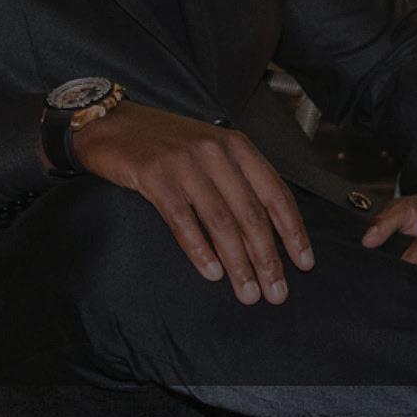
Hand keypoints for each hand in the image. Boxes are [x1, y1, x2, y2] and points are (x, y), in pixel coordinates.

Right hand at [71, 101, 313, 305]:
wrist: (112, 124)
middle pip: (251, 213)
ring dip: (238, 263)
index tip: (304, 263)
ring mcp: (185, 163)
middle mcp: (215, 152)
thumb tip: (267, 230)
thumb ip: (238, 179)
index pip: (275, 193)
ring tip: (247, 292)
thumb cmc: (164, 143)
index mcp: (236, 146)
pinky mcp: (155, 176)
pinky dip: (199, 249)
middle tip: (275, 292)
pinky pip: (183, 220)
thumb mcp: (210, 151)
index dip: (293, 231)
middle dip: (267, 258)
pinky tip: (211, 272)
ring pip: (221, 221)